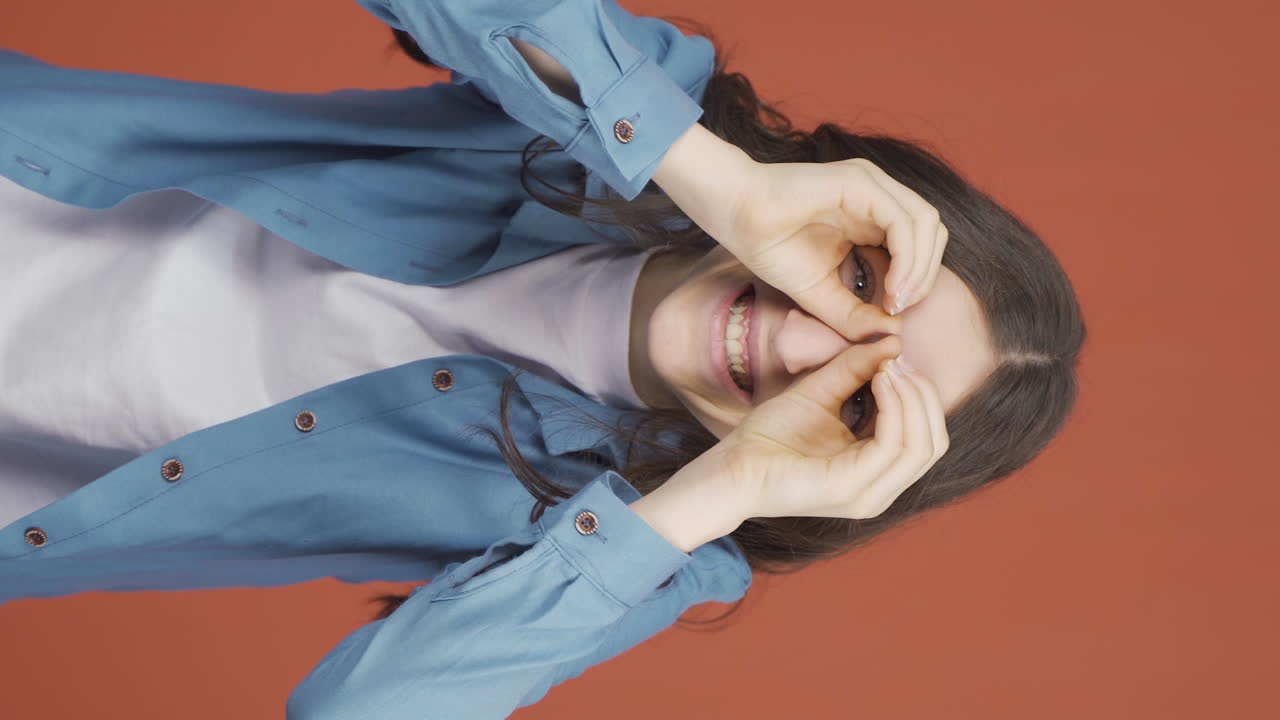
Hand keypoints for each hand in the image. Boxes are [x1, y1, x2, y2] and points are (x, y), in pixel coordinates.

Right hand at [653, 125, 946, 331]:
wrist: (734, 214)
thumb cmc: (769, 245)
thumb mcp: (819, 293)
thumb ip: (854, 314)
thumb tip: (891, 335)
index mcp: (871, 216)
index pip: (920, 244)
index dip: (918, 280)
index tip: (894, 312)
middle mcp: (879, 196)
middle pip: (932, 233)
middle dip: (926, 275)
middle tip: (901, 307)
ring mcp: (872, 185)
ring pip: (926, 224)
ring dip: (921, 268)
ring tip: (898, 299)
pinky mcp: (861, 182)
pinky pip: (904, 220)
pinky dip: (907, 256)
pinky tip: (891, 283)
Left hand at [666, 336, 948, 529]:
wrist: (732, 466)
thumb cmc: (770, 435)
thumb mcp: (821, 392)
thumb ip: (856, 369)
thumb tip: (892, 342)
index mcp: (876, 473)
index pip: (926, 437)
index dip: (920, 394)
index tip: (898, 357)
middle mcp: (880, 490)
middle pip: (933, 442)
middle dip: (923, 395)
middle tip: (899, 360)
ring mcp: (869, 494)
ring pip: (922, 446)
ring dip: (912, 399)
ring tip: (889, 368)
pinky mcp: (851, 488)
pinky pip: (892, 446)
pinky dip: (894, 409)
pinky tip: (879, 381)